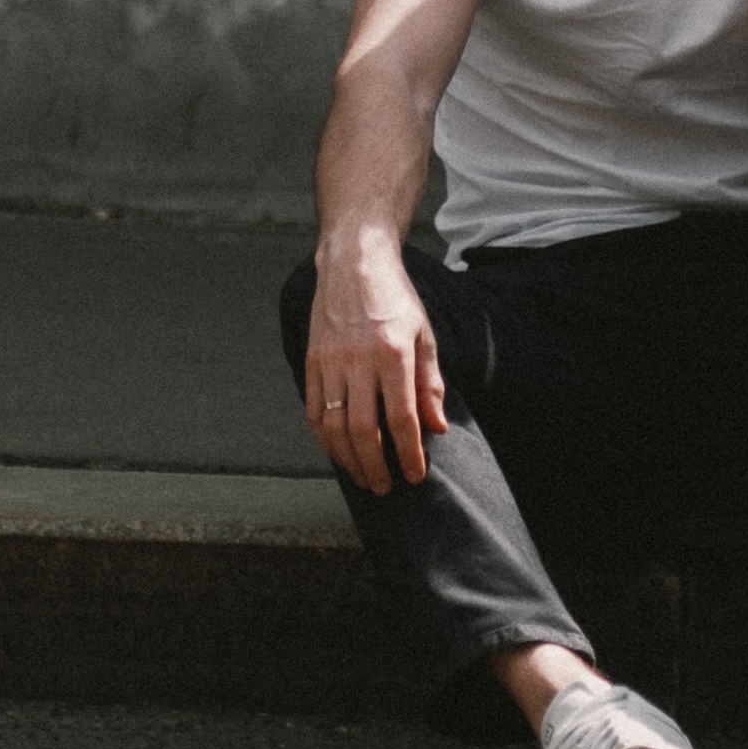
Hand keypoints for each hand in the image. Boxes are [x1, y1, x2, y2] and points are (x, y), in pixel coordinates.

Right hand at [305, 237, 448, 494]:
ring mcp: (330, 361)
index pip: (402, 418)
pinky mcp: (311, 360)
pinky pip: (313, 411)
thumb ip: (430, 382)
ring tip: (365, 477)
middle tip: (387, 487)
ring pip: (334, 426)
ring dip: (349, 460)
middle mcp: (358, 359)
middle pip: (364, 430)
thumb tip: (436, 427)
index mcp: (392, 352)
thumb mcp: (423, 333)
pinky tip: (339, 453)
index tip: (416, 475)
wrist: (354, 261)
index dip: (409, 453)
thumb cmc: (395, 298)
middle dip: (377, 466)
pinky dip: (325, 439)